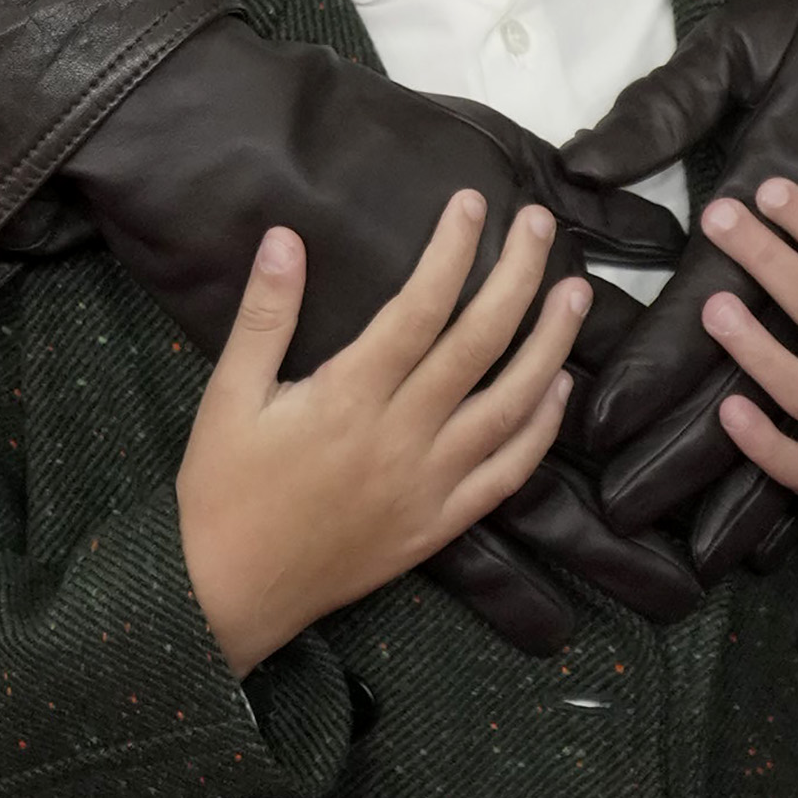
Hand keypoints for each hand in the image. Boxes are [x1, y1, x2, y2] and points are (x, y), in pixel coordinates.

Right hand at [175, 190, 591, 676]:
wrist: (229, 594)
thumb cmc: (222, 489)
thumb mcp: (228, 395)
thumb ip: (264, 316)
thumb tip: (285, 237)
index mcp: (348, 398)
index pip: (418, 309)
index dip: (451, 252)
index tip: (471, 203)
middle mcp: (401, 438)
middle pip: (478, 346)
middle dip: (516, 278)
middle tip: (539, 225)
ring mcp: (429, 486)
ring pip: (509, 408)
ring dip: (549, 347)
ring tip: (575, 295)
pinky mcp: (439, 526)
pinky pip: (505, 475)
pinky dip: (540, 430)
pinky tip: (559, 389)